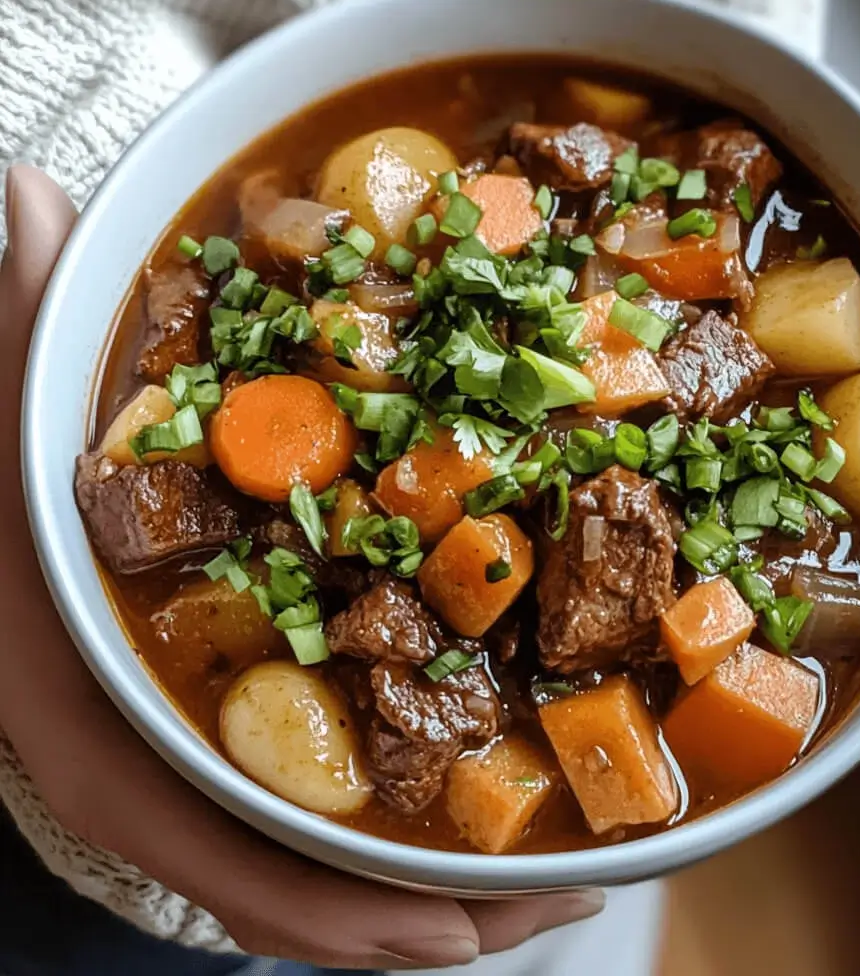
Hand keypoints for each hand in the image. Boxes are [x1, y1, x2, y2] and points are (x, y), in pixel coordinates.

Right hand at [0, 166, 603, 969]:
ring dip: (444, 885)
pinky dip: (406, 833)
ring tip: (562, 869)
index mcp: (101, 734)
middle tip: (567, 894)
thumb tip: (38, 195)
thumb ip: (28, 321)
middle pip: (312, 892)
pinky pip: (326, 818)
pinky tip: (484, 795)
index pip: (236, 864)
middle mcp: (159, 772)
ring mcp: (197, 766)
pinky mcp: (232, 737)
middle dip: (443, 913)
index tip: (473, 928)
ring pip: (330, 867)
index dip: (357, 910)